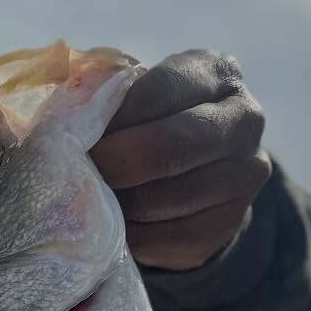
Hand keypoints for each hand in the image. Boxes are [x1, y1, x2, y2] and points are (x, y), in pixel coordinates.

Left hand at [90, 50, 271, 270]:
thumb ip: (109, 100)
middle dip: (116, 163)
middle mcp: (245, 119)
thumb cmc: (152, 121)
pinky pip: (172, 237)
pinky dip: (135, 236)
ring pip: (170, 198)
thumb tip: (64, 124)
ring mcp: (246, 173)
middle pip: (171, 146)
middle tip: (79, 175)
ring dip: (122, 204)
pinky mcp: (231, 222)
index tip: (77, 135)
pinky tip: (117, 226)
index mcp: (217, 73)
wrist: (203, 169)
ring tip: (95, 199)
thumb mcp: (139, 95)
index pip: (158, 91)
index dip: (111, 118)